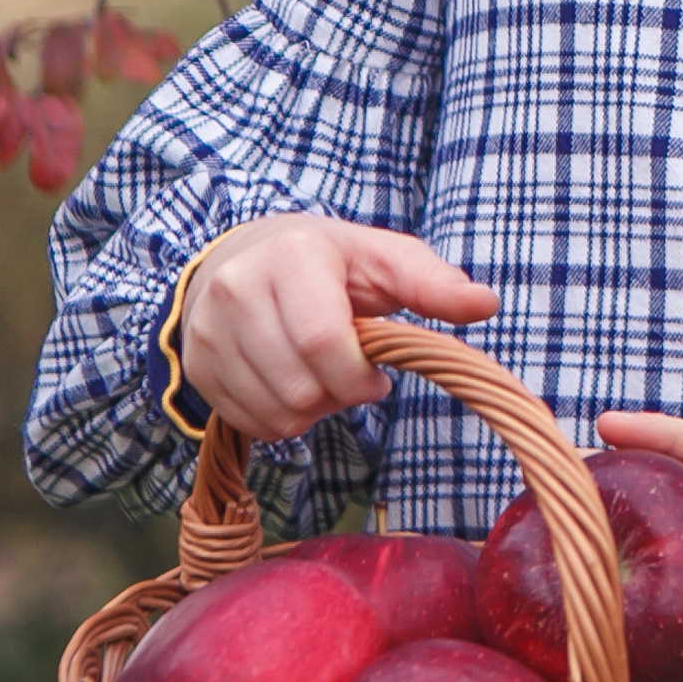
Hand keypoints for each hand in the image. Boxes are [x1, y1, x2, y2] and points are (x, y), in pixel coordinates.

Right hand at [176, 212, 498, 444]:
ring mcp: (208, 331)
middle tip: (350, 374)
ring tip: (320, 376)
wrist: (244, 256)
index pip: (323, 342)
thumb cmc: (329, 263)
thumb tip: (486, 303)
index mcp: (292, 256)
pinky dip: (280, 419)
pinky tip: (290, 385)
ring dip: (312, 411)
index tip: (377, 374)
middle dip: (340, 395)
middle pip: (301, 388)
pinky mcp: (196, 365)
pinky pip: (249, 425)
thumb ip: (432, 282)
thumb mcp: (383, 259)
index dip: (358, 375)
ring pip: (276, 413)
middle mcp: (238, 289)